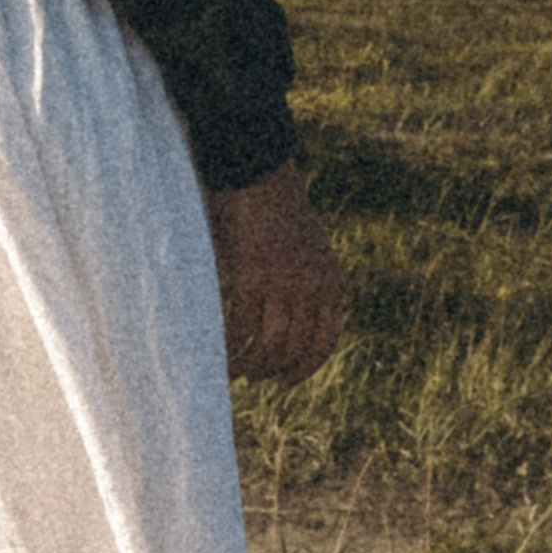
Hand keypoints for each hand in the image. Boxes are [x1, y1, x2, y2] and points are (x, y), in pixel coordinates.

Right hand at [207, 162, 342, 384]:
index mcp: (330, 278)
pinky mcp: (252, 275)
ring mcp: (284, 281)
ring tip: (234, 372)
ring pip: (268, 345)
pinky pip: (241, 328)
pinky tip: (220, 358)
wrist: (257, 170)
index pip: (325, 340)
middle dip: (272, 370)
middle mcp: (313, 284)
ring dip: (250, 366)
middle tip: (252, 377)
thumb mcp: (303, 248)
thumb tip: (281, 330)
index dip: (305, 368)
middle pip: (295, 348)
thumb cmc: (273, 208)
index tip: (285, 382)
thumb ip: (302, 284)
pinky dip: (230, 349)